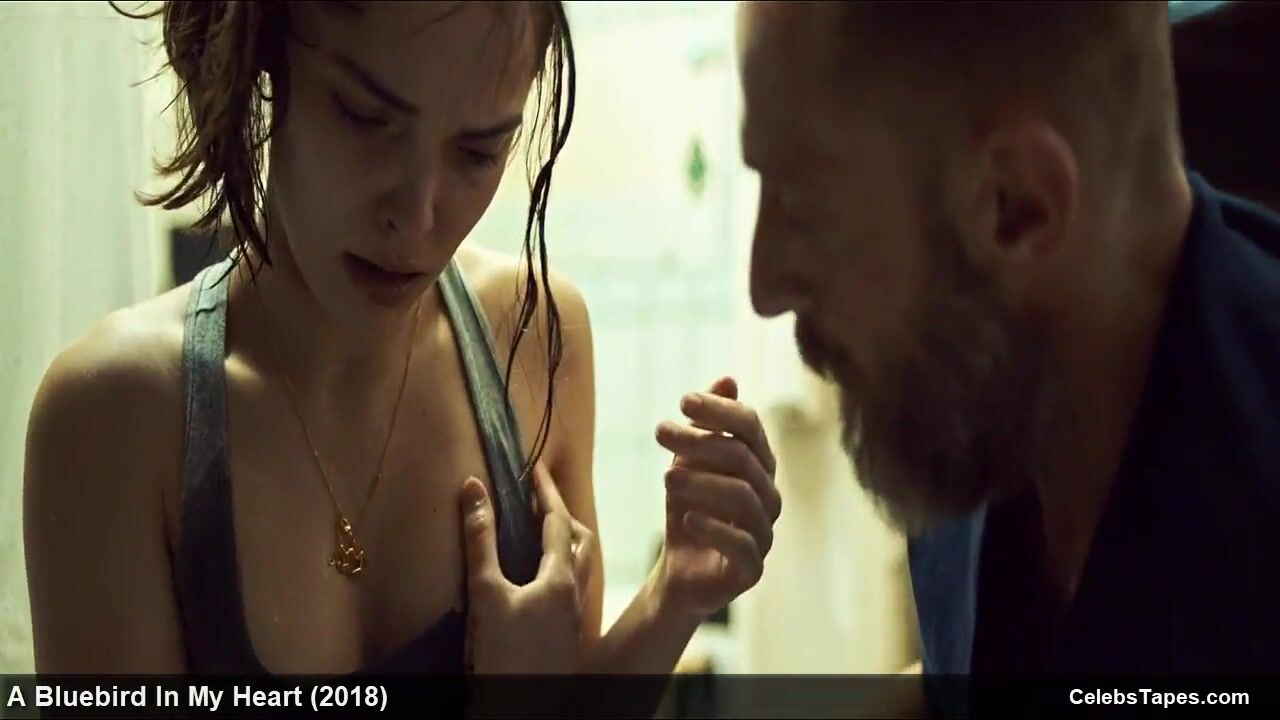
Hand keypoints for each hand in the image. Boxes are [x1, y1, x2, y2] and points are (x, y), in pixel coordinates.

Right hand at [460, 465, 594, 673]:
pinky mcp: (568, 636)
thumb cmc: (504, 654)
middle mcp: (576, 594)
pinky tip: (541, 579)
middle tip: (538, 496)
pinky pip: (573, 587)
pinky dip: (562, 567)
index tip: (534, 466)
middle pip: (580, 540)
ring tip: (541, 531)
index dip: (544, 490)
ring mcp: (575, 617)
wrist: (522, 709)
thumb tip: (473, 487)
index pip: (557, 520)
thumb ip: (479, 539)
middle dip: (560, 513)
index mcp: (561, 578)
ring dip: (565, 541)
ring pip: (581, 566)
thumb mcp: (486, 593)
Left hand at [654, 377, 781, 622]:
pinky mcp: (752, 569)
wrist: (680, 572)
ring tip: (665, 478)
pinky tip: (686, 517)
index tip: (682, 402)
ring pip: (743, 497)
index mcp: (758, 465)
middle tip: (660, 432)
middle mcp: (768, 495)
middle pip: (743, 457)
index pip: (750, 426)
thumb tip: (728, 379)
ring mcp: (763, 533)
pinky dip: (713, 528)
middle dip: (700, 442)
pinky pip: (742, 544)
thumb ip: (708, 427)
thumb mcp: (689, 464)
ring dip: (702, 482)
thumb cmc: (688, 510)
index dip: (719, 410)